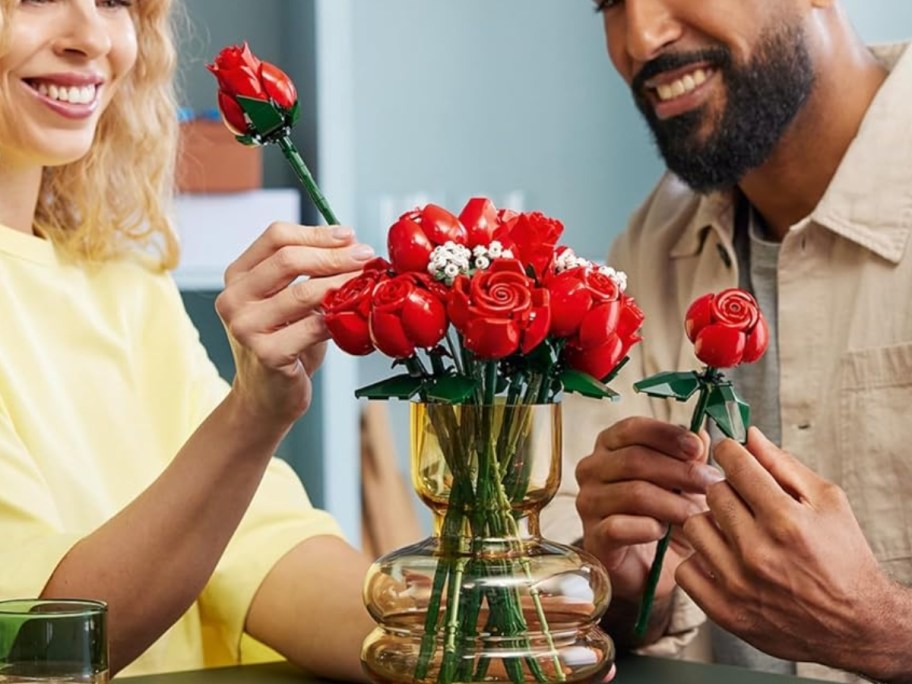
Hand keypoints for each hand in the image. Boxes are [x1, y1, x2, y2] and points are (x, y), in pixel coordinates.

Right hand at [215, 223, 373, 425]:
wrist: (267, 397)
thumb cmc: (284, 344)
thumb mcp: (288, 301)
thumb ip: (308, 272)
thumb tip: (351, 243)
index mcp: (237, 277)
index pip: (275, 236)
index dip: (316, 233)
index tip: (349, 236)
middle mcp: (234, 299)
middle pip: (288, 259)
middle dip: (334, 255)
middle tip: (364, 256)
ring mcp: (245, 327)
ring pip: (302, 292)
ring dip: (341, 283)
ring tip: (365, 281)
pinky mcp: (266, 354)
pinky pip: (312, 327)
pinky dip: (337, 318)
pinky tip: (353, 314)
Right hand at [575, 417, 718, 604]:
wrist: (650, 567)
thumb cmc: (663, 516)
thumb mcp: (683, 483)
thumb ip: (690, 457)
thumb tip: (703, 436)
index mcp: (610, 446)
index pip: (632, 428)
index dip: (666, 435)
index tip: (698, 448)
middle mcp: (592, 470)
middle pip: (634, 459)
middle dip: (680, 471)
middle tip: (711, 485)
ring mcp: (589, 503)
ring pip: (633, 493)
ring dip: (672, 503)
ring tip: (696, 514)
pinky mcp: (593, 536)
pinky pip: (620, 527)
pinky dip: (648, 528)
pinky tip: (663, 532)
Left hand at [677, 427, 897, 674]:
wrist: (857, 624)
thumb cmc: (844, 558)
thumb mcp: (828, 502)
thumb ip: (784, 465)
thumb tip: (749, 435)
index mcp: (785, 519)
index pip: (735, 464)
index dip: (731, 453)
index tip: (733, 456)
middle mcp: (758, 551)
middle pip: (713, 493)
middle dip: (727, 490)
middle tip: (744, 502)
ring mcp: (738, 583)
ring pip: (694, 526)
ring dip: (712, 525)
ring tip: (734, 532)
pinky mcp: (725, 611)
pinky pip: (686, 569)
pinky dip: (701, 563)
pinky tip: (723, 561)